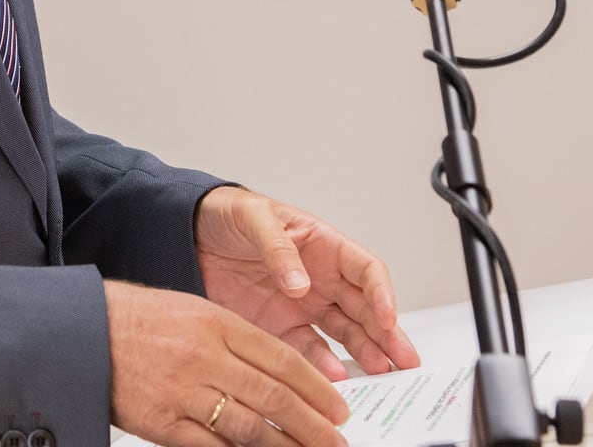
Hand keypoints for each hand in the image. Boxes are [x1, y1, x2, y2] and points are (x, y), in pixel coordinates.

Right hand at [106, 281, 348, 446]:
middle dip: (313, 424)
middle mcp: (206, 356)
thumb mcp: (197, 311)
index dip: (316, 387)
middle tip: (338, 441)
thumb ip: (239, 340)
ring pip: (248, 427)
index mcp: (219, 324)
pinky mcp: (161, 422)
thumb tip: (281, 373)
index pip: (282, 359)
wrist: (84, 332)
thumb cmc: (140, 320)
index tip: (338, 407)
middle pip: (273, 396)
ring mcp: (184, 392)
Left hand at [195, 187, 420, 380]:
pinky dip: (323, 365)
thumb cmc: (228, 214)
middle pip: (365, 308)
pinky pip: (308, 349)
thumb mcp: (253, 218)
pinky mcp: (280, 327)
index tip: (387, 317)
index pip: (366, 270)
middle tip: (403, 359)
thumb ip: (278, 249)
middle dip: (387, 333)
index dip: (382, 293)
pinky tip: (332, 378)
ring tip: (378, 373)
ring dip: (364, 352)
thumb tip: (301, 283)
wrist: (189, 235)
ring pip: (345, 333)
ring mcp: (303, 305)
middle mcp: (321, 278)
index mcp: (323, 245)